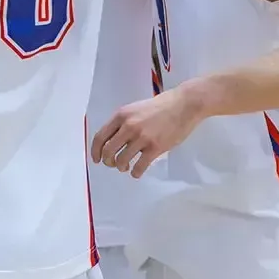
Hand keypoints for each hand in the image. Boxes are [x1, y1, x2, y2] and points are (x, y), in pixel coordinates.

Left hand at [91, 84, 212, 177]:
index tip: (97, 159)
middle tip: (113, 164)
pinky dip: (135, 172)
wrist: (183, 105)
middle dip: (108, 161)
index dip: (95, 151)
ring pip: (122, 160)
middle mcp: (128, 126)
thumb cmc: (160, 106)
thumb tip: (112, 140)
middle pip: (108, 151)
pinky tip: (136, 172)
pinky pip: (139, 166)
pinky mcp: (155, 148)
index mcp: (121, 115)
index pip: (100, 137)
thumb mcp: (135, 109)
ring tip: (126, 166)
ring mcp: (142, 138)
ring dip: (121, 167)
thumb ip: (123, 122)